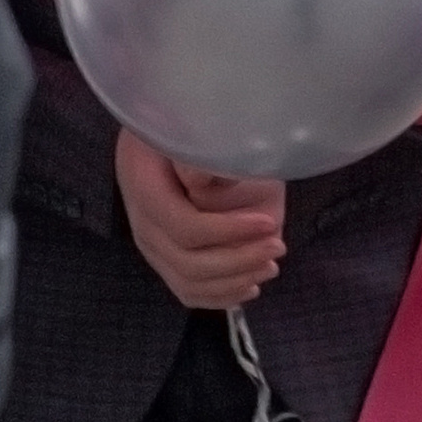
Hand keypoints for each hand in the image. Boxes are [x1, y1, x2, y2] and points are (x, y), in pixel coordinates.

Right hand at [115, 131, 286, 308]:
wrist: (163, 137)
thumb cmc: (184, 125)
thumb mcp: (189, 127)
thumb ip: (197, 155)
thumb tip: (201, 177)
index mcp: (145, 189)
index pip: (185, 227)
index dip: (229, 231)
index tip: (269, 222)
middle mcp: (143, 224)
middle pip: (188, 262)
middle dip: (239, 259)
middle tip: (277, 245)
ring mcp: (152, 246)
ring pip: (189, 282)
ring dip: (235, 280)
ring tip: (270, 265)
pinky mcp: (165, 259)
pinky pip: (188, 291)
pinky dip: (220, 296)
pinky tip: (250, 287)